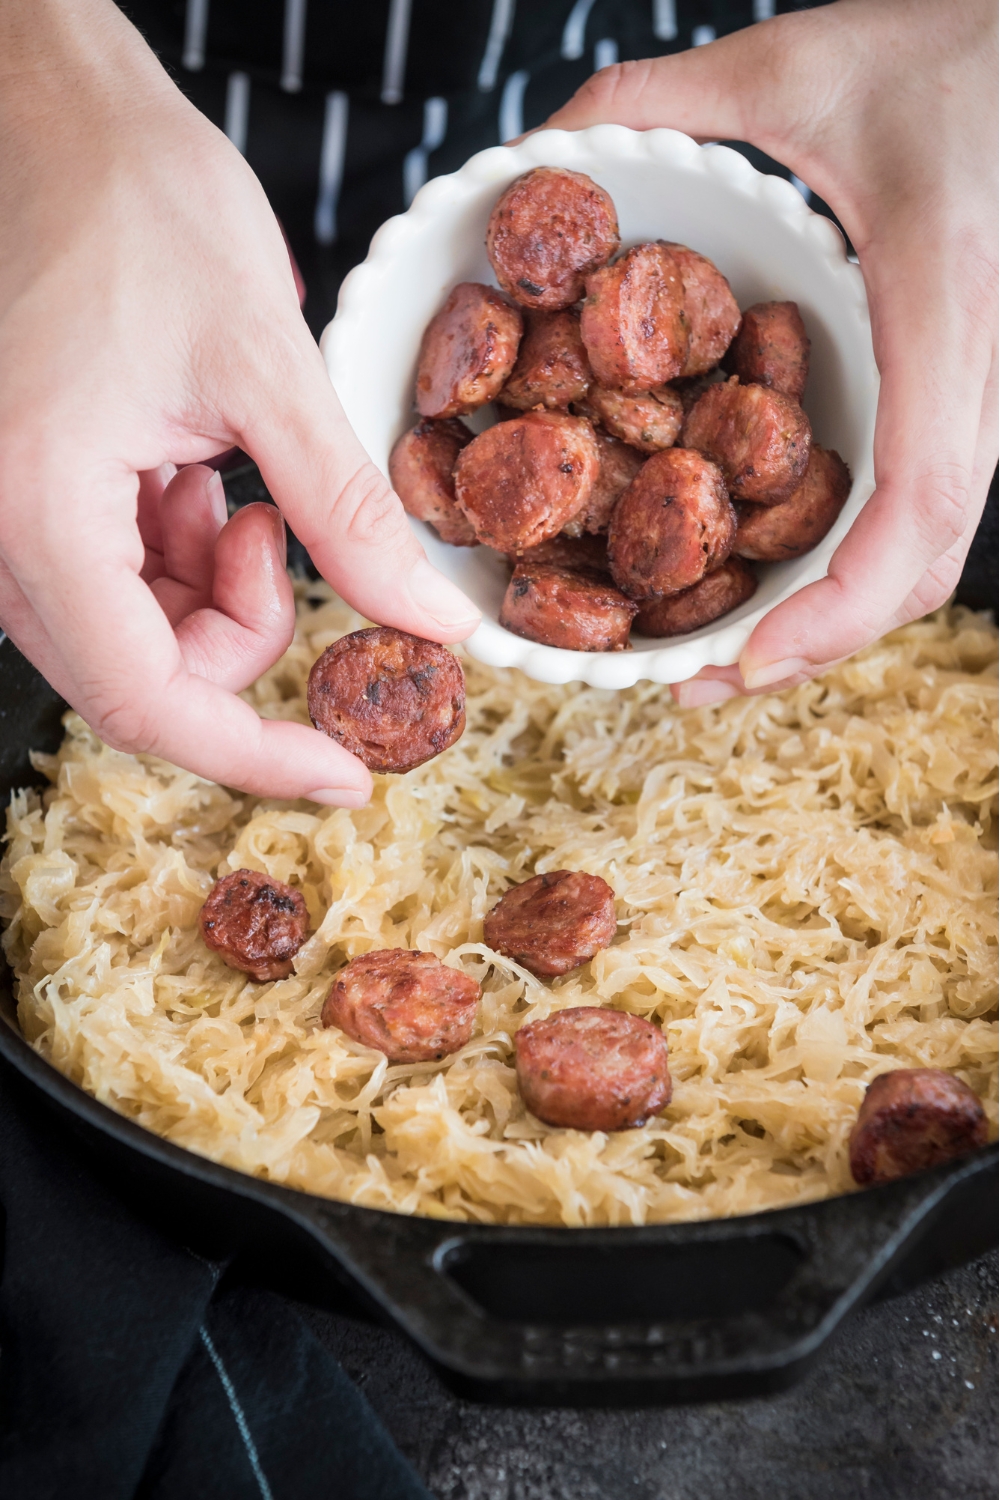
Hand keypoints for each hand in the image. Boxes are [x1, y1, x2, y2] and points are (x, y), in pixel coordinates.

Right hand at [0, 0, 479, 801]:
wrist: (53, 112)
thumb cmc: (137, 203)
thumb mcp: (266, 366)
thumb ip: (347, 515)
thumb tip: (430, 625)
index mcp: (36, 509)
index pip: (144, 702)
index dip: (255, 756)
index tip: (347, 774)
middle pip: (138, 677)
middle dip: (241, 644)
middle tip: (287, 543)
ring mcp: (4, 517)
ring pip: (132, 636)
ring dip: (215, 595)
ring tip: (242, 486)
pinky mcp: (26, 494)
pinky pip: (115, 581)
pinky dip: (181, 558)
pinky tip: (200, 476)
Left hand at [545, 0, 997, 704]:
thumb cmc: (955, 48)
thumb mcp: (799, 60)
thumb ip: (656, 100)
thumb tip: (532, 159)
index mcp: (943, 301)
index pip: (920, 497)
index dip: (841, 605)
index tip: (747, 662)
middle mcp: (976, 373)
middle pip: (921, 565)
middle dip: (814, 645)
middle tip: (695, 685)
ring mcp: (977, 395)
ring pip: (924, 554)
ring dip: (825, 621)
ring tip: (713, 656)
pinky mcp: (958, 399)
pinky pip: (913, 511)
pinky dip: (843, 569)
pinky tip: (763, 578)